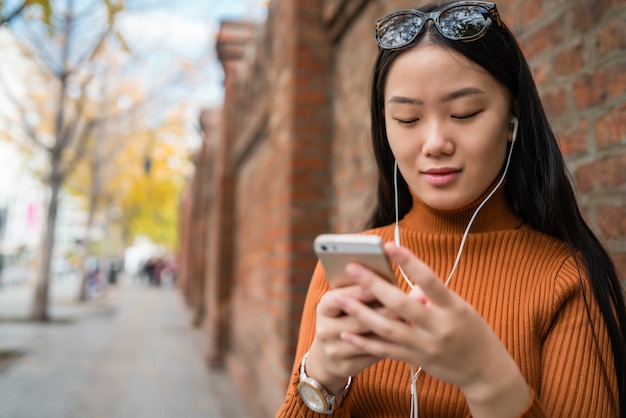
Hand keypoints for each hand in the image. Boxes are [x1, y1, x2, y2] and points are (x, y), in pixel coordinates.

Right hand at [306, 283, 403, 393]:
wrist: (327, 355)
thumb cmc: (344, 318)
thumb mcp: (343, 303)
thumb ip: (362, 291)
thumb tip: (389, 281)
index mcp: (323, 308)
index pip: (336, 299)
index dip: (355, 293)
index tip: (375, 287)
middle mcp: (325, 330)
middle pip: (356, 321)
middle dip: (382, 312)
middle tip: (403, 304)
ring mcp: (334, 350)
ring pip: (367, 340)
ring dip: (388, 330)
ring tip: (408, 320)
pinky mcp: (346, 366)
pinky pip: (372, 355)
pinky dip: (388, 345)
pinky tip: (403, 338)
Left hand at [337, 243, 529, 415]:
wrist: (485, 370)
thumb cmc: (471, 330)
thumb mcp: (460, 308)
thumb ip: (432, 296)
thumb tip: (406, 287)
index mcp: (453, 307)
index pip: (429, 280)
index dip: (409, 262)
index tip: (389, 245)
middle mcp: (439, 327)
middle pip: (401, 304)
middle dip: (373, 285)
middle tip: (352, 268)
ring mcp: (427, 346)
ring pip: (387, 329)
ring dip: (360, 313)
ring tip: (339, 299)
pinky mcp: (417, 360)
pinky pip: (386, 351)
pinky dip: (365, 342)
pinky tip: (347, 333)